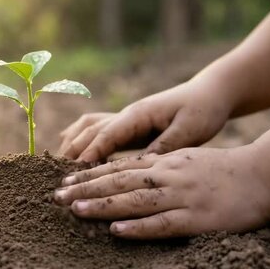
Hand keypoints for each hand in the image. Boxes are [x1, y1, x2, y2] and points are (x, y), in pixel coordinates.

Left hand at [53, 146, 269, 238]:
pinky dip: (139, 227)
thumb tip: (127, 175)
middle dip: (86, 189)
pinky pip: (163, 223)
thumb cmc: (221, 169)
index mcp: (164, 162)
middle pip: (119, 182)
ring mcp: (182, 196)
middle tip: (57, 197)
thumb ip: (157, 165)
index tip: (65, 182)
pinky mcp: (197, 217)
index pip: (119, 167)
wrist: (263, 174)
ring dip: (104, 205)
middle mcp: (168, 175)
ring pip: (136, 200)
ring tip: (77, 211)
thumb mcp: (185, 158)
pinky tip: (117, 230)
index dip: (89, 175)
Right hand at [58, 80, 231, 161]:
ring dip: (72, 143)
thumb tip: (141, 165)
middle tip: (59, 176)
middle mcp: (126, 114)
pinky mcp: (129, 125)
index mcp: (138, 114)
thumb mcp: (190, 130)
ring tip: (58, 164)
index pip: (105, 134)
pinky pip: (97, 130)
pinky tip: (73, 151)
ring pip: (88, 127)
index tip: (74, 171)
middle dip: (72, 151)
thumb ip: (164, 146)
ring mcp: (126, 118)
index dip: (89, 153)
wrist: (210, 93)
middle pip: (89, 131)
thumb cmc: (203, 109)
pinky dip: (81, 139)